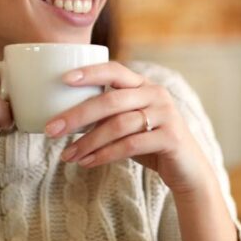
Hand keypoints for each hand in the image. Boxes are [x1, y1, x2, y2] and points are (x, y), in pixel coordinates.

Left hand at [45, 62, 215, 195]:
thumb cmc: (150, 144)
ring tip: (66, 155)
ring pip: (118, 125)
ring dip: (87, 142)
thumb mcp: (128, 124)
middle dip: (77, 115)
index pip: (115, 70)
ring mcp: (166, 115)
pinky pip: (130, 145)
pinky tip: (87, 163)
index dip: (89, 72)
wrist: (188, 170)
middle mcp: (156, 94)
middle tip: (51, 129)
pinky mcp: (171, 138)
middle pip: (111, 100)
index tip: (63, 79)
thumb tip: (63, 118)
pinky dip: (104, 155)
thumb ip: (106, 115)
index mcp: (144, 85)